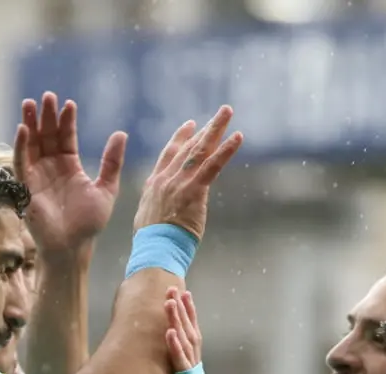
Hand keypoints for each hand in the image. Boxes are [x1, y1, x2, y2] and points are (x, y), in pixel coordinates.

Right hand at [14, 92, 126, 259]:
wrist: (72, 247)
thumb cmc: (88, 223)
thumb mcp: (106, 189)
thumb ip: (112, 162)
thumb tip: (121, 133)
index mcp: (70, 166)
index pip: (66, 137)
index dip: (66, 120)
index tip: (69, 104)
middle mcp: (51, 167)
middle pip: (47, 135)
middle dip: (46, 115)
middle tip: (47, 96)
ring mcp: (37, 175)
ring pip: (31, 143)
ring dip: (30, 123)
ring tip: (31, 103)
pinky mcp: (25, 186)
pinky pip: (21, 161)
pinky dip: (21, 145)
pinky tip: (23, 128)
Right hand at [134, 106, 242, 239]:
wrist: (154, 249)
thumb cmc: (152, 243)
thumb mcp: (148, 217)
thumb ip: (158, 205)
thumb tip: (165, 207)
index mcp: (155, 184)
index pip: (169, 154)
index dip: (181, 138)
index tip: (191, 125)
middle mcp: (166, 178)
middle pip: (188, 147)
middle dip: (205, 128)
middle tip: (221, 112)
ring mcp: (180, 182)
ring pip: (201, 150)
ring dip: (216, 128)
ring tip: (227, 112)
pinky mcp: (194, 190)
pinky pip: (213, 165)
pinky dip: (226, 150)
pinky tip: (237, 137)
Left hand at [163, 288, 217, 373]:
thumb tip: (154, 369)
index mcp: (192, 373)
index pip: (191, 338)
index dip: (187, 316)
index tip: (181, 296)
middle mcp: (195, 373)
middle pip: (190, 335)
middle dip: (183, 312)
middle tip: (174, 290)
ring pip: (186, 345)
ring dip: (178, 322)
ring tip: (170, 302)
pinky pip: (181, 366)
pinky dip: (175, 348)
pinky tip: (169, 332)